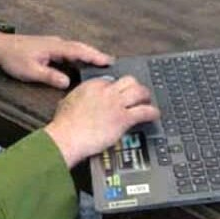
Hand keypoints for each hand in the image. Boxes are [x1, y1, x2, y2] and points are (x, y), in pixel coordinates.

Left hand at [0, 32, 110, 88]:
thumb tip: (68, 82)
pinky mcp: (51, 48)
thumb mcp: (31, 71)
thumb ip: (50, 76)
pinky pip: (70, 51)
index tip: (108, 61)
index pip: (79, 51)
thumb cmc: (14, 58)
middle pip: (81, 48)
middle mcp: (57, 43)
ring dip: (89, 55)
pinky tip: (83, 63)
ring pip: (76, 49)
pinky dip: (80, 55)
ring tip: (102, 64)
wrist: (0, 47)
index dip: (94, 56)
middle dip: (96, 54)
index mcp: (55, 47)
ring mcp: (54, 44)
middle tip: (112, 63)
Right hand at [43, 76, 160, 167]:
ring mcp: (116, 104)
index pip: (112, 81)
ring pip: (139, 92)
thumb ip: (78, 97)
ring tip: (148, 101)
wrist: (67, 137)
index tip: (120, 93)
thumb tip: (79, 101)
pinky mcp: (123, 118)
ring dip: (146, 96)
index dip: (119, 87)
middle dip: (135, 86)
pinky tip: (154, 114)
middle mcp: (107, 91)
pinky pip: (144, 111)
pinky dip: (152, 112)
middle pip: (129, 81)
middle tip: (138, 93)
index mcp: (93, 85)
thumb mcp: (68, 102)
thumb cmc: (64, 125)